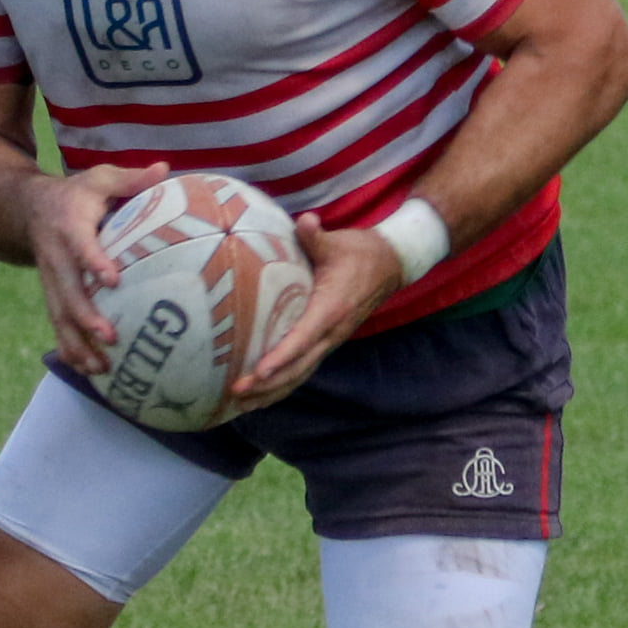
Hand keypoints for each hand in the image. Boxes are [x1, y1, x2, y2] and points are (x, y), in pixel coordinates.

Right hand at [22, 162, 168, 373]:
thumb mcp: (99, 178)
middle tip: (110, 336)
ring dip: (78, 343)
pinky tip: (90, 371)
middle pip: (67, 292)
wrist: (28, 208)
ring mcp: (51, 280)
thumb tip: (164, 170)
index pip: (80, 246)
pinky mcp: (52, 295)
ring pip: (60, 316)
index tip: (112, 279)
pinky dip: (71, 348)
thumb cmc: (75, 194)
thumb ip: (130, 179)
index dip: (94, 262)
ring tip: (100, 368)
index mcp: (69, 227)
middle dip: (86, 317)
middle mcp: (56, 258)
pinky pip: (58, 325)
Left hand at [229, 215, 404, 411]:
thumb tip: (305, 222)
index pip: (303, 338)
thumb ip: (316, 236)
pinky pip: (303, 368)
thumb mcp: (338, 241)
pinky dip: (282, 384)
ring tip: (241, 405)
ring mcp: (330, 340)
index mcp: (331, 309)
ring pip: (300, 374)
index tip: (258, 371)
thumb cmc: (360, 252)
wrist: (390, 265)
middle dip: (268, 384)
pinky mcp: (326, 342)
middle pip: (298, 367)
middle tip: (236, 392)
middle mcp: (331, 332)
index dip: (281, 357)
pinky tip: (261, 394)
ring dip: (272, 392)